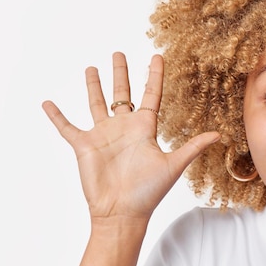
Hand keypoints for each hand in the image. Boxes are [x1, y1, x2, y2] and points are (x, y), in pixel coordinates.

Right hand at [42, 52, 219, 223]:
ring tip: (91, 68)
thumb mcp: (173, 165)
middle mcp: (124, 128)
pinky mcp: (84, 146)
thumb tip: (218, 135)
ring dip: (93, 86)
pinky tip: (47, 102)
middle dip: (120, 73)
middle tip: (119, 53)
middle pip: (122, 93)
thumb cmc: (149, 191)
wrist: (123, 212)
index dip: (154, 75)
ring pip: (96, 104)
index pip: (151, 95)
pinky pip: (67, 127)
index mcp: (145, 128)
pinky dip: (56, 116)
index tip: (157, 56)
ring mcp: (103, 135)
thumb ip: (193, 147)